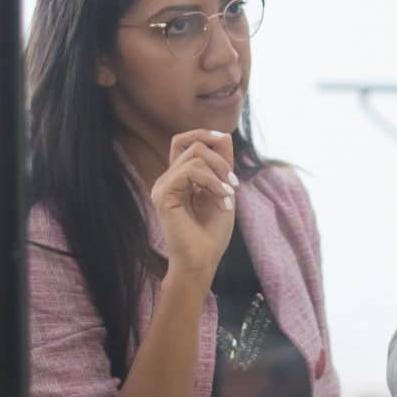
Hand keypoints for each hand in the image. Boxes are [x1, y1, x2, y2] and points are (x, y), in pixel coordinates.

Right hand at [153, 129, 238, 284]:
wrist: (202, 262)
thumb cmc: (211, 234)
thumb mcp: (224, 191)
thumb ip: (222, 166)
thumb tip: (224, 135)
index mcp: (179, 179)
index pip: (183, 142)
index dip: (203, 134)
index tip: (224, 139)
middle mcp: (167, 179)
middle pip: (192, 145)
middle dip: (220, 159)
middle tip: (233, 184)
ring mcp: (162, 186)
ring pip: (194, 155)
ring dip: (219, 172)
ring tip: (229, 195)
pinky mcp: (163, 195)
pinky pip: (190, 171)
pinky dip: (212, 182)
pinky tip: (222, 200)